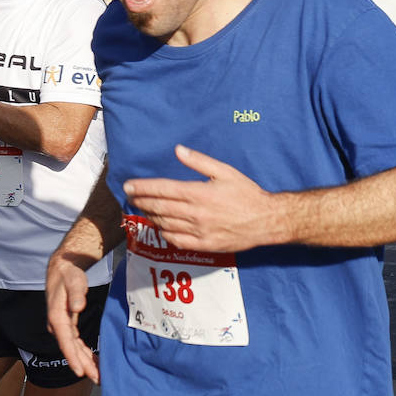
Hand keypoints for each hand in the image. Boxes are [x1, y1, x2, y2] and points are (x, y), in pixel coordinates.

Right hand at [46, 252, 100, 381]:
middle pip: (70, 349)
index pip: (65, 341)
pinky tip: (94, 363)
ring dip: (85, 363)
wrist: (62, 270)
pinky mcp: (68, 326)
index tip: (80, 372)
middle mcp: (58, 325)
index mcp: (57, 316)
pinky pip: (76, 344)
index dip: (73, 357)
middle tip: (98, 379)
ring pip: (74, 349)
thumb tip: (77, 307)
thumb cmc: (68, 275)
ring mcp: (63, 327)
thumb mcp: (73, 280)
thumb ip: (76, 293)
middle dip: (83, 366)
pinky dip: (85, 354)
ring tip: (98, 376)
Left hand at [122, 145, 282, 251]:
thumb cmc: (246, 194)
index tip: (129, 185)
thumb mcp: (225, 171)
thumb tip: (178, 150)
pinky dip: (164, 233)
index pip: (162, 189)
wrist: (266, 220)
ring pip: (165, 224)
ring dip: (150, 215)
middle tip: (129, 196)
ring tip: (142, 208)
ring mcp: (198, 232)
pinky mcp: (203, 245)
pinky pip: (176, 241)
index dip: (142, 187)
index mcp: (199, 193)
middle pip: (159, 207)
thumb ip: (199, 161)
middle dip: (141, 200)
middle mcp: (195, 214)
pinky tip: (161, 226)